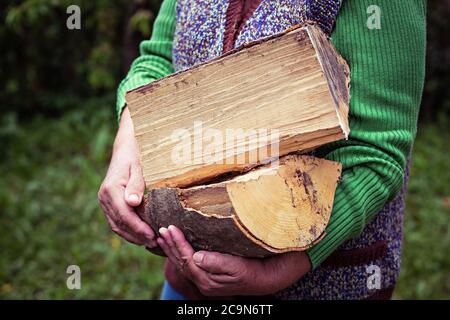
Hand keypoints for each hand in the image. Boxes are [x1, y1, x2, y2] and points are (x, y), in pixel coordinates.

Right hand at [98, 107, 155, 246]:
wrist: (125, 147)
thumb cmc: (135, 155)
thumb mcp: (139, 167)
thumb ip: (136, 185)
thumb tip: (133, 203)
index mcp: (111, 189)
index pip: (124, 215)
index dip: (138, 228)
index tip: (152, 236)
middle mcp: (104, 197)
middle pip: (119, 224)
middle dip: (137, 236)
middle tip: (155, 243)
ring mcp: (104, 201)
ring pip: (116, 225)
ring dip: (132, 236)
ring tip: (150, 242)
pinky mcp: (108, 203)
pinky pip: (116, 221)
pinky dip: (128, 231)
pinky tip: (142, 235)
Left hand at [157, 225, 310, 296]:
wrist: (268, 277)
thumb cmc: (255, 269)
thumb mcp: (239, 267)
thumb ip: (217, 263)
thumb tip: (197, 256)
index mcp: (209, 280)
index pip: (187, 259)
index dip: (177, 243)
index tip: (169, 228)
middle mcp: (205, 282)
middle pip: (181, 262)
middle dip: (170, 246)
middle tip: (160, 230)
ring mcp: (206, 279)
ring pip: (183, 263)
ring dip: (172, 249)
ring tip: (161, 237)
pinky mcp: (210, 274)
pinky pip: (190, 263)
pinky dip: (181, 252)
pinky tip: (176, 246)